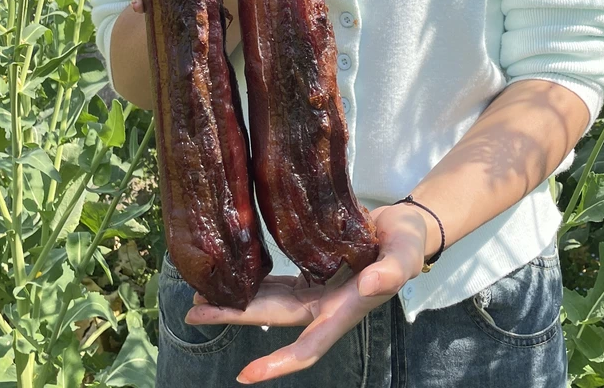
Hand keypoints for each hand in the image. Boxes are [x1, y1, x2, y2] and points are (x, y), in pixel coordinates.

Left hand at [182, 203, 431, 382]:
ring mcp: (316, 289)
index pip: (306, 347)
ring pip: (269, 299)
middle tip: (195, 312)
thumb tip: (372, 283)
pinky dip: (255, 278)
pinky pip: (277, 278)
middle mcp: (323, 306)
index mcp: (342, 311)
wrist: (406, 229)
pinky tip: (232, 273)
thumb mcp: (404, 256)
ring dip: (236, 301)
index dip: (277, 363)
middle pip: (272, 318)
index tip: (245, 375)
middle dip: (234, 316)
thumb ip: (390, 271)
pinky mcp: (312, 268)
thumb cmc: (407, 245)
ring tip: (200, 297)